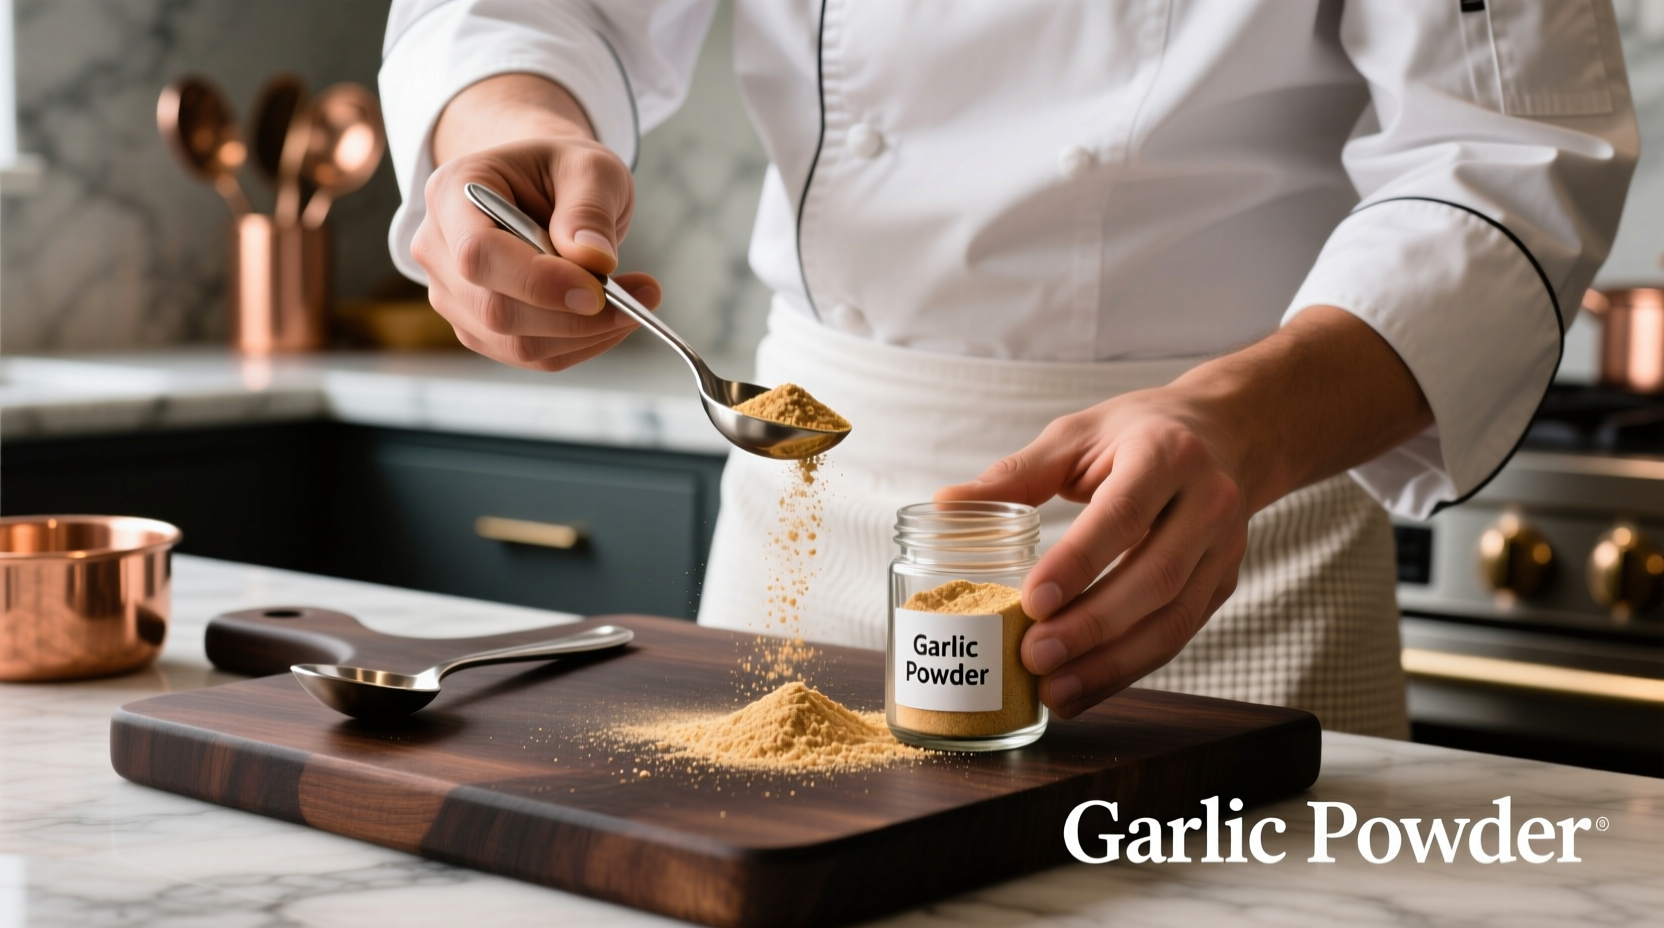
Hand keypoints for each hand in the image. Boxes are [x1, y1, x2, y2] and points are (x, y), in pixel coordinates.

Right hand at [413, 75, 661, 370]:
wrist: (545, 188)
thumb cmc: (562, 171)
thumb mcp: (589, 166)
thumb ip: (589, 208)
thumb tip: (594, 260)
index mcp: (452, 191)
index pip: (477, 254)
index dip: (536, 281)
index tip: (598, 291)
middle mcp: (438, 248)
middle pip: (495, 308)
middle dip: (573, 316)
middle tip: (640, 297)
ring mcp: (453, 294)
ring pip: (515, 343)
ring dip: (585, 334)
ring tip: (636, 303)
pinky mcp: (479, 327)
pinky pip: (530, 354)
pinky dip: (579, 344)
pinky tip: (611, 319)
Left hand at [935, 390, 1249, 718]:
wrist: (1226, 435)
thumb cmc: (1138, 433)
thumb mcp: (1078, 435)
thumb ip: (1017, 474)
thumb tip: (947, 506)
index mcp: (1166, 454)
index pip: (1122, 515)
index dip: (1079, 562)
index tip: (1032, 600)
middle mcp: (1207, 502)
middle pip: (1155, 577)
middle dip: (1093, 625)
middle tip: (1034, 655)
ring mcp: (1223, 549)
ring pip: (1173, 619)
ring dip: (1112, 664)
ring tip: (1053, 689)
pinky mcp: (1222, 584)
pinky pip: (1177, 636)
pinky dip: (1127, 670)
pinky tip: (1082, 689)